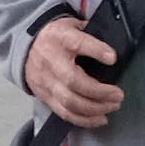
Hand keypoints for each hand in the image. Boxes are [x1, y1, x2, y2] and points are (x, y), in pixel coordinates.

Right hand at [25, 15, 123, 129]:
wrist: (26, 47)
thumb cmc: (57, 36)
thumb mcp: (73, 25)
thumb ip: (92, 34)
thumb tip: (114, 50)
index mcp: (60, 38)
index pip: (77, 44)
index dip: (96, 51)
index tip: (113, 58)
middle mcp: (51, 61)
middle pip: (73, 81)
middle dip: (99, 92)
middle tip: (118, 95)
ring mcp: (46, 81)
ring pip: (69, 102)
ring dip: (94, 109)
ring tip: (113, 106)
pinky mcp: (45, 96)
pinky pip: (64, 113)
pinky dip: (84, 120)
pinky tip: (100, 119)